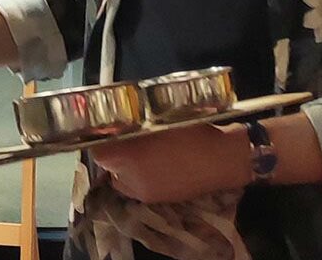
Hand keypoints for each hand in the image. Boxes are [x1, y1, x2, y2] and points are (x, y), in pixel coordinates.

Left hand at [93, 123, 250, 203]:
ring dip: (125, 167)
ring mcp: (145, 194)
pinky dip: (140, 177)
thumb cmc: (190, 131)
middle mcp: (131, 180)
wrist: (223, 158)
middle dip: (113, 154)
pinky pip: (138, 188)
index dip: (100, 141)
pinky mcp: (160, 201)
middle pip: (108, 167)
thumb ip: (130, 126)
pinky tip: (155, 164)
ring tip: (140, 151)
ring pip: (122, 179)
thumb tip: (113, 124)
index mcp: (128, 157)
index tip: (106, 131)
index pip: (98, 153)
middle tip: (125, 138)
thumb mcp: (156, 120)